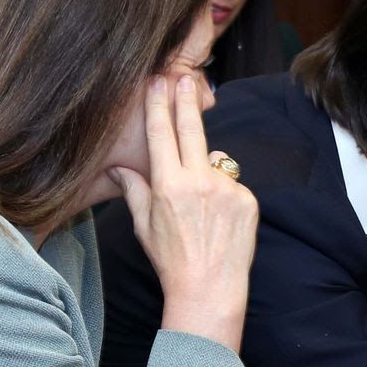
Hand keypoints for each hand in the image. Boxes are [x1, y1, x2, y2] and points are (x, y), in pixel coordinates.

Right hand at [110, 74, 258, 350]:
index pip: (161, 135)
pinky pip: (233, 184)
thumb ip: (133, 189)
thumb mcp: (143, 224)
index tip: (159, 82)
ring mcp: (226, 189)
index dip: (159, 105)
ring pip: (215, 162)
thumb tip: (119, 167)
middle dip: (186, 101)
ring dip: (206, 170)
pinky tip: (218, 218)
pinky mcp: (248, 200)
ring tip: (201, 207)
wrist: (209, 288)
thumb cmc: (171, 259)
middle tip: (184, 78)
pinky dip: (225, 192)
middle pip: (192, 130)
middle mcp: (198, 182)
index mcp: (168, 185)